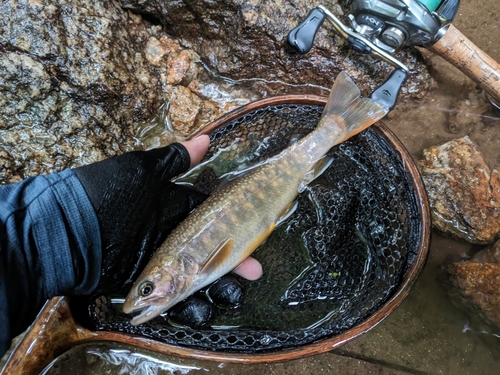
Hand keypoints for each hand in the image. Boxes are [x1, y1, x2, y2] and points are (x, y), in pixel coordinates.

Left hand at [73, 135, 260, 293]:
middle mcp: (169, 234)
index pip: (212, 219)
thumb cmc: (106, 194)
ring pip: (196, 277)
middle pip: (210, 251)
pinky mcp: (145, 283)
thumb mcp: (142, 172)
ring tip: (234, 294)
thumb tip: (206, 139)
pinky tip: (207, 306)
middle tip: (254, 272)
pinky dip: (191, 304)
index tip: (255, 238)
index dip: (234, 228)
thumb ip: (174, 161)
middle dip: (233, 262)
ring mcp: (158, 261)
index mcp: (173, 207)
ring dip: (218, 285)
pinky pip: (174, 297)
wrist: (65, 231)